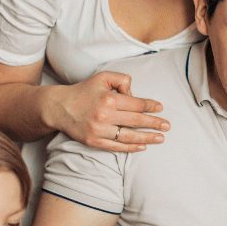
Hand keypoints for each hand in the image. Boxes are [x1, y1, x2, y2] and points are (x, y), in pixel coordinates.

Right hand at [41, 71, 168, 152]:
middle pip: (136, 121)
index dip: (150, 106)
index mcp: (108, 99)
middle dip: (154, 123)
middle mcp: (104, 116)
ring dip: (147, 138)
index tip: (160, 108)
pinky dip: (131, 148)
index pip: (136, 104)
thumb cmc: (83, 91)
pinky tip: (143, 146)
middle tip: (167, 126)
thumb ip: (122, 79)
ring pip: (129, 137)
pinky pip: (117, 147)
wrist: (59, 107)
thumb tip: (135, 94)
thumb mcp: (102, 77)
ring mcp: (99, 131)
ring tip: (160, 138)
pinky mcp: (94, 141)